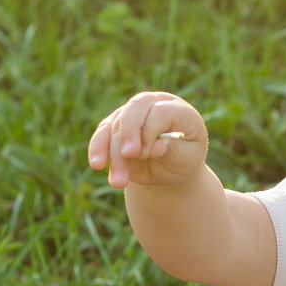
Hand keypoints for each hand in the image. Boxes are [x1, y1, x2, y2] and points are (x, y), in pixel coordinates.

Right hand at [87, 92, 208, 188]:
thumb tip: (157, 147)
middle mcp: (154, 104)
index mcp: (179, 111)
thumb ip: (175, 151)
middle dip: (129, 133)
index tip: (146, 152)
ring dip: (114, 152)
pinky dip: (98, 149)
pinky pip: (102, 133)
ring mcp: (132, 112)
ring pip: (116, 125)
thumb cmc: (184, 161)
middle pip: (135, 109)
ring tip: (118, 181)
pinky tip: (97, 165)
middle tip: (128, 155)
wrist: (169, 169)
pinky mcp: (115, 124)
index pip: (160, 111)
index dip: (150, 130)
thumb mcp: (188, 160)